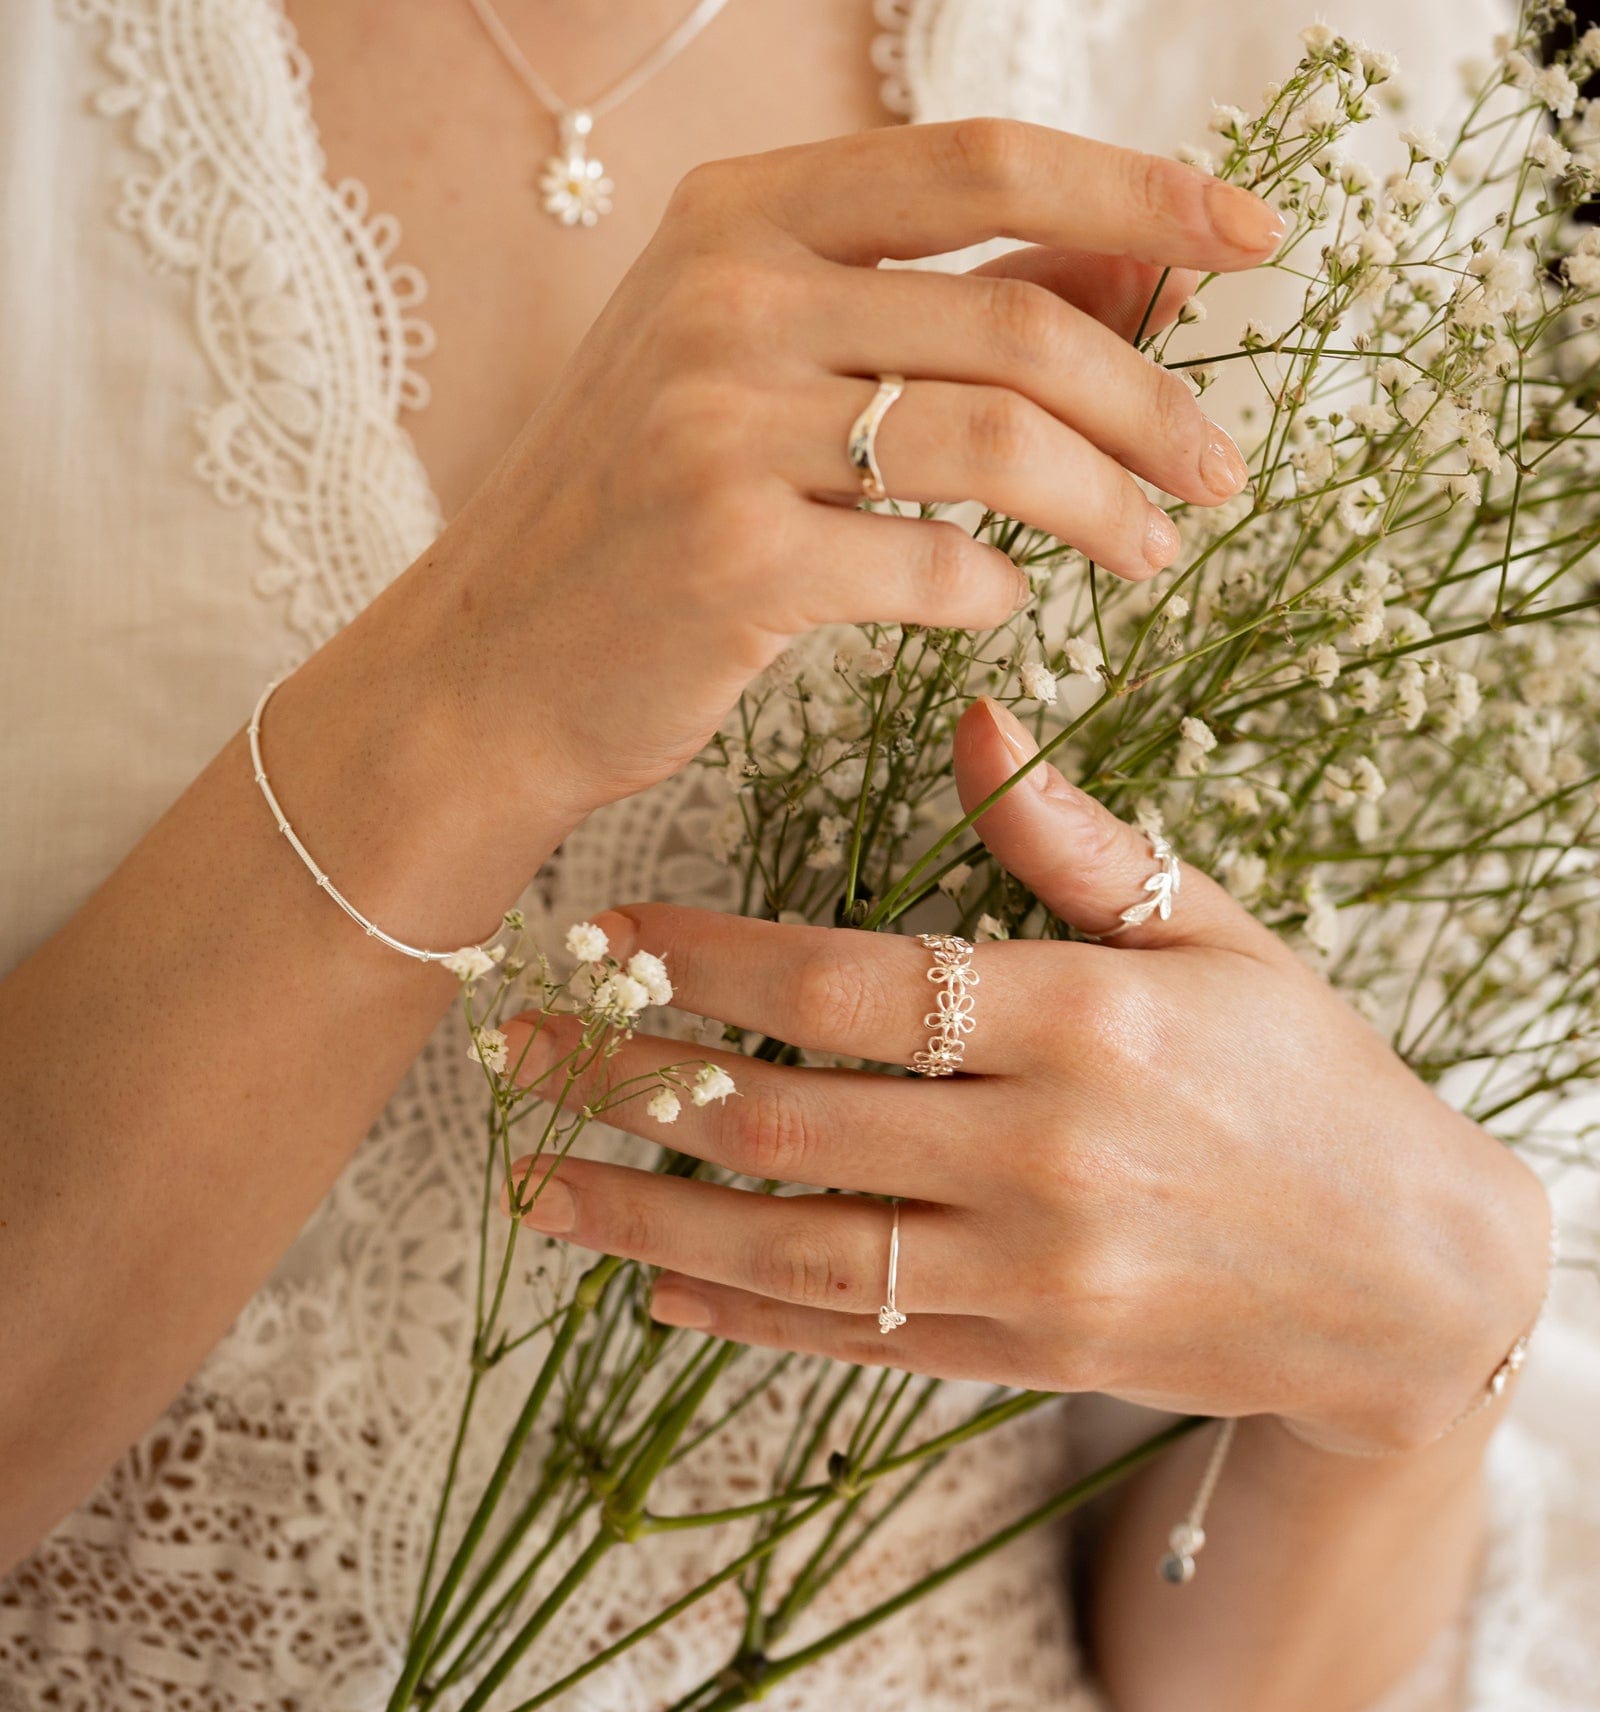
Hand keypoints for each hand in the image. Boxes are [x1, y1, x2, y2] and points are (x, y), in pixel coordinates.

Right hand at [381, 120, 1281, 830]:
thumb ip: (949, 299)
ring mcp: (716, 421)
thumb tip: (1147, 269)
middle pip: (1016, 321)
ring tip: (1154, 555)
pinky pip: (935, 566)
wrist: (488, 663)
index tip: (1255, 234)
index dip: (1139, 189)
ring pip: (998, 443)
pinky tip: (990, 604)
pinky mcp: (729, 553)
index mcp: (736, 213)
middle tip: (1221, 474)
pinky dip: (993, 593)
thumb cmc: (646, 507)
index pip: (980, 160)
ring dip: (1109, 508)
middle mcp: (724, 293)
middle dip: (1155, 402)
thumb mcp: (772, 362)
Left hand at [504, 697, 1550, 1454]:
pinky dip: (745, 1321)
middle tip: (519, 1049)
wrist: (1404, 1273)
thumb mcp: (1212, 935)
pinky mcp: (1028, 1356)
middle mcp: (1046, 1157)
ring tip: (538, 1188)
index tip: (615, 932)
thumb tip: (974, 718)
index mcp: (1086, 1023)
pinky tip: (654, 1294)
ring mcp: (1033, 1276)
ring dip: (648, 1222)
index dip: (712, 962)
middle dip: (633, 1083)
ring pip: (796, 1254)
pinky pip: (859, 1344)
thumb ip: (1078, 843)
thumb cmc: (1305, 1073)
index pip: (852, 987)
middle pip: (788, 1124)